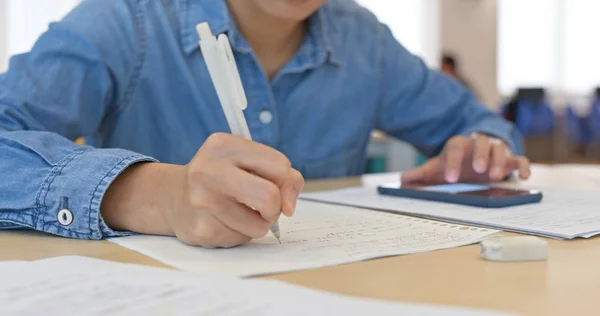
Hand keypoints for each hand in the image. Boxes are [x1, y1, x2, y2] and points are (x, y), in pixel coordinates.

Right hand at [102, 133, 303, 247]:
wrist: (172, 197)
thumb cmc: (222, 177)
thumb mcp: (249, 161)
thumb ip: (283, 176)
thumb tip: (289, 206)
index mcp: (224, 146)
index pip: (279, 166)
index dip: (285, 182)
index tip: (275, 187)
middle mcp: (208, 170)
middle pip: (269, 197)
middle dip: (275, 208)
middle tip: (264, 208)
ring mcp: (201, 201)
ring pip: (259, 226)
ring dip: (257, 224)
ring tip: (238, 213)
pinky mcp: (201, 230)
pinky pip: (241, 240)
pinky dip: (240, 234)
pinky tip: (223, 222)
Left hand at [401, 134, 530, 184]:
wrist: (474, 156)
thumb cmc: (454, 164)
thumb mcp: (437, 168)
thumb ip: (421, 174)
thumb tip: (402, 181)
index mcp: (458, 145)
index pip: (454, 147)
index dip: (452, 162)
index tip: (450, 178)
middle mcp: (477, 144)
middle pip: (481, 142)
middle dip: (480, 155)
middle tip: (478, 170)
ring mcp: (495, 150)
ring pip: (501, 148)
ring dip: (499, 160)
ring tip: (495, 176)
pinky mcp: (511, 159)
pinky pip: (520, 159)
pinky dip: (523, 166)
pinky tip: (524, 177)